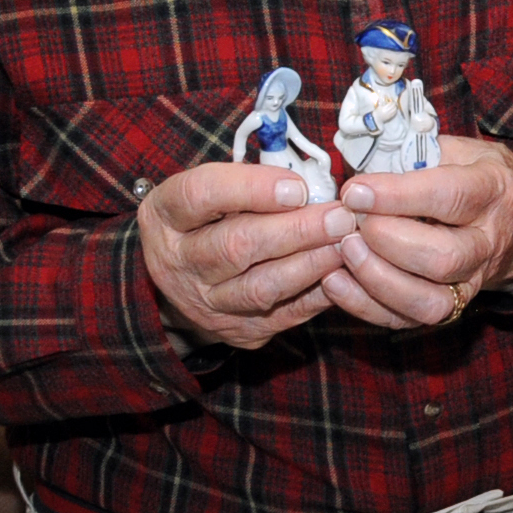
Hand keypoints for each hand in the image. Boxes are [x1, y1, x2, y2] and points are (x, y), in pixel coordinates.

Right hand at [138, 163, 355, 348]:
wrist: (182, 279)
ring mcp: (204, 302)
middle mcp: (177, 262)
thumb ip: (249, 182)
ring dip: (310, 264)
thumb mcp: (210, 190)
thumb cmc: (207, 220)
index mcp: (166, 215)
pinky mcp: (236, 329)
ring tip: (345, 244)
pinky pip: (283, 315)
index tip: (298, 188)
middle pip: (236, 246)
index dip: (251, 189)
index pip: (201, 195)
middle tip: (340, 217)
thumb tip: (311, 183)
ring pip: (260, 287)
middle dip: (296, 230)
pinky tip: (342, 274)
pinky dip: (317, 294)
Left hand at [325, 135, 512, 329]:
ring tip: (344, 249)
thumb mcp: (461, 149)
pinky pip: (409, 319)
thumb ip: (416, 151)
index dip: (396, 196)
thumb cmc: (481, 179)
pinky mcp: (453, 306)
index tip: (354, 191)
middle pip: (441, 256)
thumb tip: (362, 159)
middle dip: (386, 239)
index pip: (448, 197)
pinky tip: (336, 281)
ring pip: (429, 299)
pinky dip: (366, 305)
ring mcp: (473, 280)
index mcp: (493, 191)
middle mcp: (489, 242)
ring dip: (376, 277)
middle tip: (351, 220)